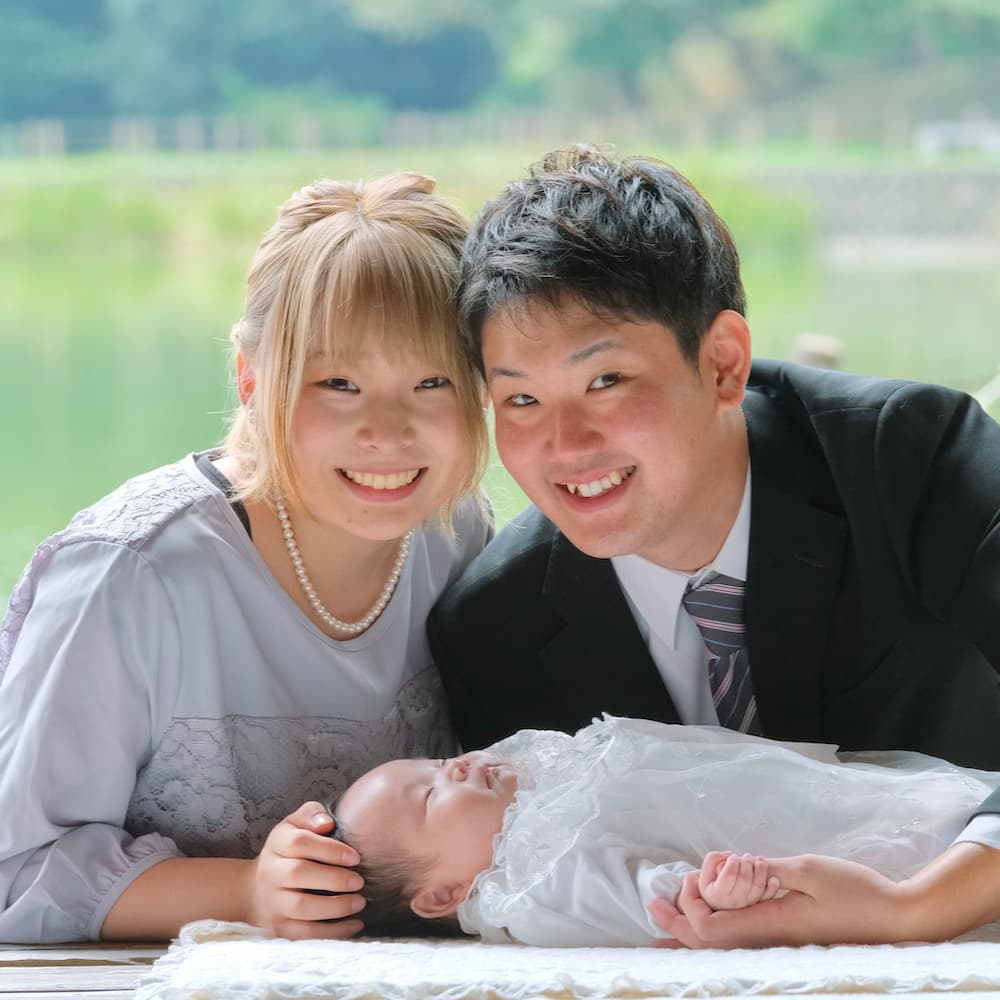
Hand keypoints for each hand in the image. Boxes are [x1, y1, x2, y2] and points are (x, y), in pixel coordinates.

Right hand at [244, 801, 365, 939]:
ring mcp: (272, 903)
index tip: (356, 857)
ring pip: (300, 907)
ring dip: (335, 907)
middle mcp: (270, 873)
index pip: (299, 842)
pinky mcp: (278, 928)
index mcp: (277, 844)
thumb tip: (327, 823)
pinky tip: (355, 925)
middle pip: (299, 874)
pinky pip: (304, 934)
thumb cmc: (288, 851)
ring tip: (360, 903)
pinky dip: (332, 932)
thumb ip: (311, 815)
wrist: (255, 890)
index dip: (329, 849)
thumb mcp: (295, 825)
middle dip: (334, 878)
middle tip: (360, 881)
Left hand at [649, 854, 902, 947]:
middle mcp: (769, 943)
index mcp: (769, 927)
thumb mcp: (806, 870)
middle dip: (677, 925)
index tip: (688, 878)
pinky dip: (716, 932)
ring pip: (724, 948)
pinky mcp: (789, 942)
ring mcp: (779, 946)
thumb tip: (732, 867)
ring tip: (668, 917)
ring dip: (693, 931)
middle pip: (710, 945)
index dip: (690, 906)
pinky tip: (710, 923)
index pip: (711, 930)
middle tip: (653, 905)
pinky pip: (742, 942)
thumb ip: (766, 871)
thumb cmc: (855, 892)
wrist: (898, 919)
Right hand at [698, 851, 779, 909]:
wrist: (719, 902)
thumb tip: (730, 854)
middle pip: (745, 880)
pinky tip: (773, 877)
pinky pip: (768, 897)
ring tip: (760, 860)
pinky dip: (773, 887)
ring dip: (761, 870)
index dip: (733, 862)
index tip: (733, 856)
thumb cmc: (712, 882)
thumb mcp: (706, 870)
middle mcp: (733, 902)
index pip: (729, 875)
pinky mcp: (757, 905)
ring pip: (758, 887)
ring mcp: (747, 905)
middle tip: (747, 855)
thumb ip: (714, 858)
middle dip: (747, 863)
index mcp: (718, 894)